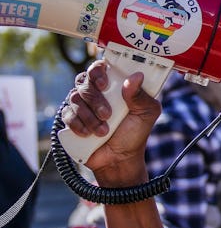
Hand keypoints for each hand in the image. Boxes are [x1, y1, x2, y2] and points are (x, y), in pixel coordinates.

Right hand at [61, 59, 160, 181]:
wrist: (120, 159)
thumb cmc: (135, 133)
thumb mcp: (146, 114)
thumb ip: (141, 96)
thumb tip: (136, 77)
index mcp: (114, 85)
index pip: (99, 67)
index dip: (98, 71)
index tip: (104, 84)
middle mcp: (96, 92)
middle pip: (84, 82)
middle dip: (95, 99)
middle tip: (107, 114)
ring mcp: (82, 106)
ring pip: (74, 98)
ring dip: (89, 116)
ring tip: (104, 130)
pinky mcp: (71, 120)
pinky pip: (66, 115)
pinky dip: (78, 124)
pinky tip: (89, 134)